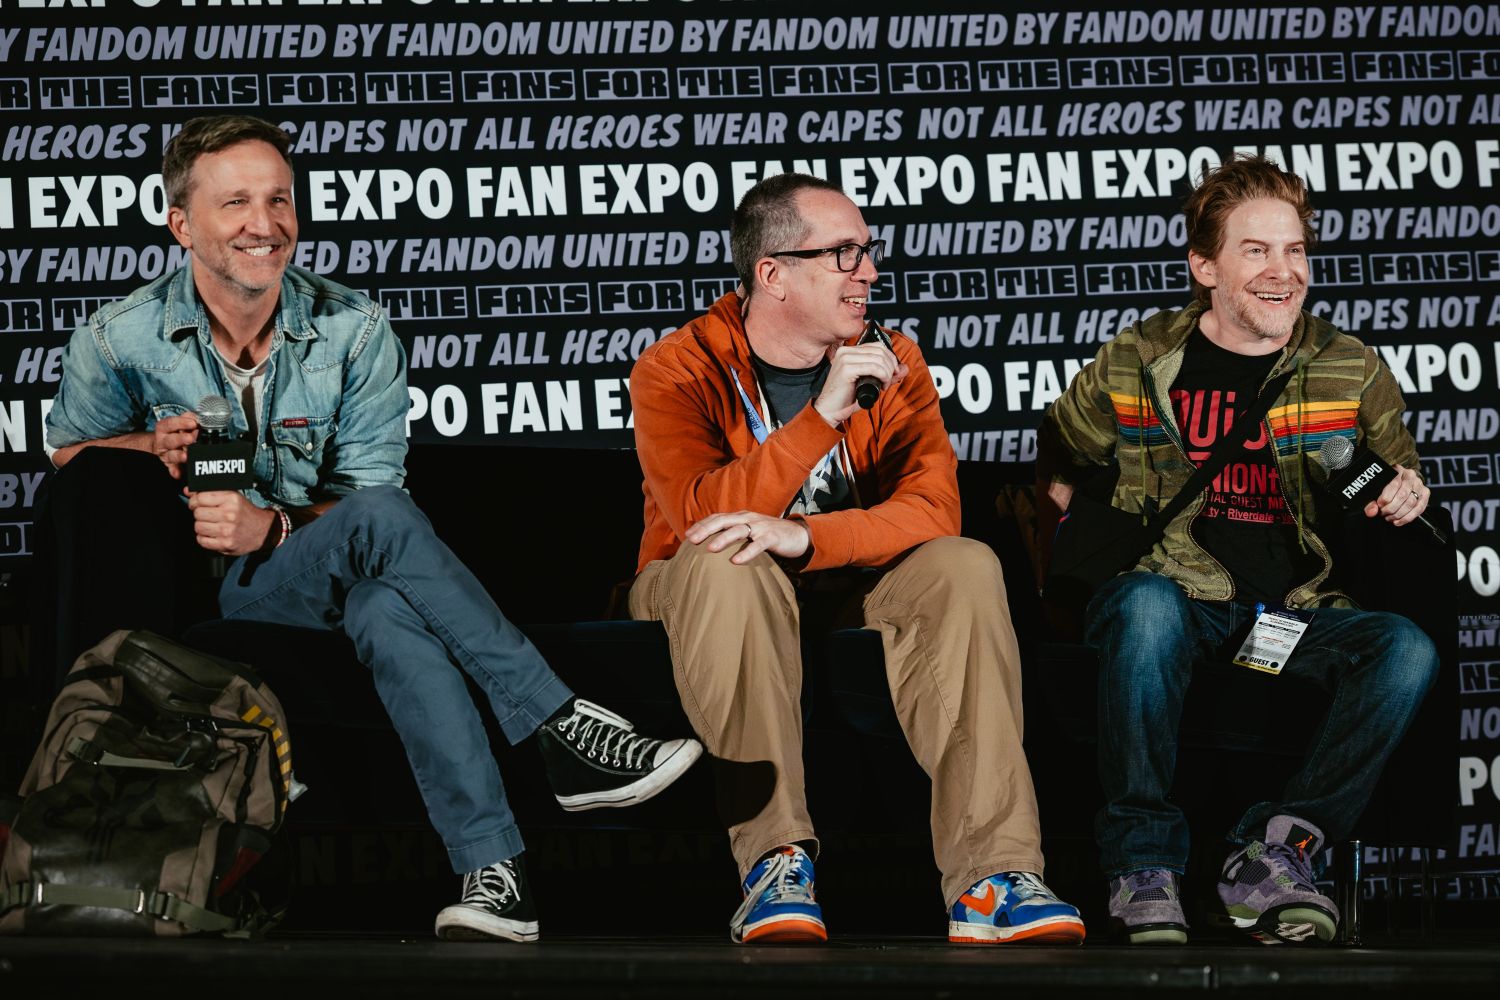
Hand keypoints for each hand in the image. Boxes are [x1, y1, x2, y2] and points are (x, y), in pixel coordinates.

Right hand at [153, 413, 199, 478]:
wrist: (160, 443)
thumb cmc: (174, 431)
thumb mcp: (179, 421)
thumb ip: (188, 418)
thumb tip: (198, 418)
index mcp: (164, 428)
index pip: (170, 423)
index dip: (181, 423)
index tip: (193, 423)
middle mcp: (163, 440)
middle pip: (171, 440)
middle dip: (181, 439)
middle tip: (191, 438)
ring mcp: (166, 453)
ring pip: (171, 455)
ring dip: (179, 456)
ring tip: (186, 456)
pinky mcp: (169, 464)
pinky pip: (171, 468)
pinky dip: (174, 471)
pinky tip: (178, 474)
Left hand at [186, 490, 276, 555]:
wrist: (263, 530)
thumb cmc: (245, 513)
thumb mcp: (232, 497)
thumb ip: (210, 493)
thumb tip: (187, 491)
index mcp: (231, 499)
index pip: (200, 498)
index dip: (194, 501)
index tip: (197, 503)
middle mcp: (229, 514)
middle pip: (197, 513)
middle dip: (199, 514)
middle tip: (207, 515)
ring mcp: (227, 530)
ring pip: (198, 527)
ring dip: (202, 526)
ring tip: (211, 525)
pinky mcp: (225, 544)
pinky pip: (202, 540)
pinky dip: (204, 538)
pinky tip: (213, 534)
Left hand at [685, 511, 809, 564]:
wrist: (797, 535)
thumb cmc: (768, 535)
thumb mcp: (749, 531)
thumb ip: (733, 534)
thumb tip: (710, 544)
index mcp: (740, 516)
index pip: (717, 517)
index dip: (702, 525)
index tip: (687, 535)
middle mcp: (748, 518)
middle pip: (723, 521)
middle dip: (706, 529)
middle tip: (692, 540)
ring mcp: (760, 527)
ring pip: (738, 530)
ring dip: (723, 538)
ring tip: (710, 548)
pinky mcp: (772, 537)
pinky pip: (758, 545)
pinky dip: (746, 553)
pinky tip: (735, 561)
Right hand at [812, 341, 908, 425]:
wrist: (829, 411)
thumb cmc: (847, 399)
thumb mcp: (870, 383)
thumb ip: (886, 374)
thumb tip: (905, 367)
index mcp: (848, 351)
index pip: (878, 346)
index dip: (891, 358)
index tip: (893, 373)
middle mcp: (845, 351)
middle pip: (880, 351)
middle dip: (891, 366)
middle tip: (888, 382)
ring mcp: (845, 358)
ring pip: (879, 359)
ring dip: (887, 373)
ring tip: (884, 386)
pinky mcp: (846, 369)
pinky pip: (874, 368)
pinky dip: (883, 377)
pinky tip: (881, 387)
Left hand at [1364, 463, 1428, 526]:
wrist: (1399, 482)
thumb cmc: (1384, 486)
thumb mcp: (1375, 491)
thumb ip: (1370, 501)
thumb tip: (1372, 512)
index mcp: (1397, 470)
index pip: (1394, 484)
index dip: (1386, 498)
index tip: (1379, 505)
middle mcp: (1410, 476)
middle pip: (1403, 495)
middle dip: (1391, 508)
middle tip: (1383, 513)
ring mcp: (1419, 484)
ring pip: (1411, 503)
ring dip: (1398, 514)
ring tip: (1389, 518)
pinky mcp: (1425, 494)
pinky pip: (1419, 508)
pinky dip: (1408, 518)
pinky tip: (1398, 521)